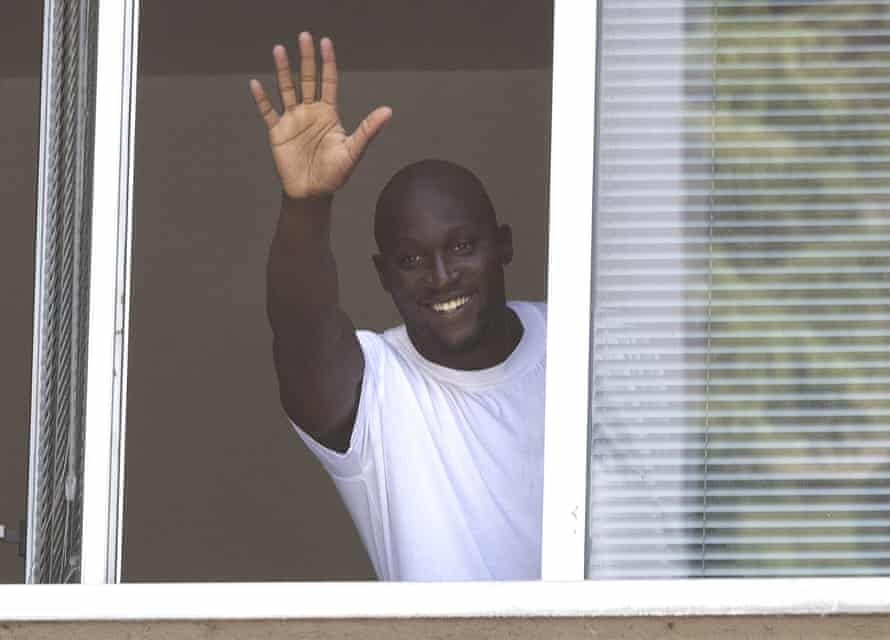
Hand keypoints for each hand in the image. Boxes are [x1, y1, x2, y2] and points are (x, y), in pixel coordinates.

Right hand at [250, 33, 391, 198]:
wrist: (313, 193)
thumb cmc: (335, 174)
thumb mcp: (353, 150)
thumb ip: (368, 129)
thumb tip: (388, 111)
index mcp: (328, 113)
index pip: (328, 81)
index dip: (327, 62)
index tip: (325, 42)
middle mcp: (310, 112)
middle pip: (307, 79)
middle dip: (306, 58)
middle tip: (304, 36)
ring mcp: (293, 120)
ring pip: (286, 89)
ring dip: (283, 70)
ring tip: (279, 49)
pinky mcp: (278, 132)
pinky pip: (268, 112)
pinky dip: (261, 99)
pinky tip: (255, 84)